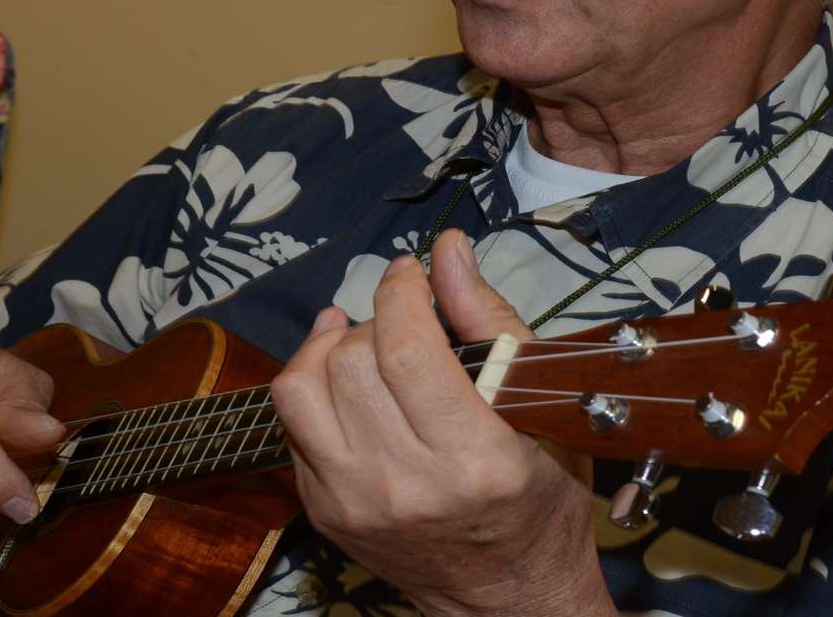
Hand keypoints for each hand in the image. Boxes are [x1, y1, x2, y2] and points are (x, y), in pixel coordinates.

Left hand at [269, 229, 612, 616]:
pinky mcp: (325, 513)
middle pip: (350, 361)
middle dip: (374, 321)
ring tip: (359, 343)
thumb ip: (490, 320)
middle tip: (403, 325)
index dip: (400, 291)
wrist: (508, 598)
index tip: (410, 274)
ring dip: (326, 350)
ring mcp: (355, 504)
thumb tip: (447, 250)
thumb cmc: (538, 498)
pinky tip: (346, 385)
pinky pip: (292, 428)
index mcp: (473, 459)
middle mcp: (405, 486)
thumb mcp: (540, 405)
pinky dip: (314, 392)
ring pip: (300, 389)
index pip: (406, 347)